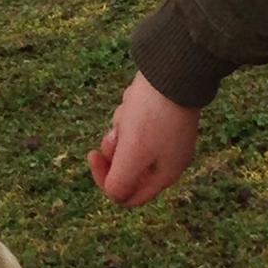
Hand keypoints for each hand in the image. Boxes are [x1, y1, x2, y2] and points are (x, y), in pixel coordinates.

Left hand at [87, 72, 200, 207]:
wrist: (174, 71)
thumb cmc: (152, 115)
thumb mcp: (132, 153)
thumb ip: (121, 181)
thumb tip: (113, 193)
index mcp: (164, 175)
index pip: (130, 196)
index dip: (106, 181)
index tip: (93, 155)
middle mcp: (169, 159)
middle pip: (127, 166)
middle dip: (114, 149)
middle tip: (113, 132)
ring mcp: (168, 135)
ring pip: (129, 140)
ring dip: (121, 126)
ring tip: (128, 108)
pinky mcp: (163, 114)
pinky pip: (136, 119)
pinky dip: (129, 110)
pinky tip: (134, 96)